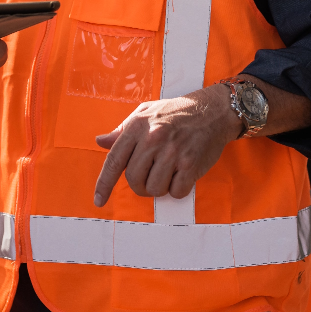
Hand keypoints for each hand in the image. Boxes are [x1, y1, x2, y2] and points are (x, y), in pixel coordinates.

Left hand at [93, 85, 241, 206]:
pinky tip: (182, 173)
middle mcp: (153, 139)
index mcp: (137, 126)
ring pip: (154, 189)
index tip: (99, 200)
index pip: (114, 160)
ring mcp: (172, 152)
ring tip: (168, 170)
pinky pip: (176, 192)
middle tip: (150, 175)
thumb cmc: (174, 112)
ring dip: (159, 187)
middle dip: (139, 185)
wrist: (211, 111)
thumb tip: (100, 142)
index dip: (104, 183)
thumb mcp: (144, 113)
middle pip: (134, 180)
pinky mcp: (190, 164)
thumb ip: (122, 130)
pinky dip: (177, 189)